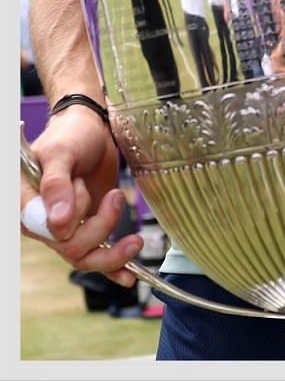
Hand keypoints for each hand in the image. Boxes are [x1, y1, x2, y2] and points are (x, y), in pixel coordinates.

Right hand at [21, 109, 141, 285]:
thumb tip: (58, 223)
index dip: (69, 222)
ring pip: (85, 257)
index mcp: (27, 205)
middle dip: (99, 226)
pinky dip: (113, 268)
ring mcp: (67, 228)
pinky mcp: (89, 228)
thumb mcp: (62, 153)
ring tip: (136, 240)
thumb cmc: (71, 136)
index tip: (86, 194)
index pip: (46, 231)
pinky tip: (128, 277)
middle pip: (70, 247)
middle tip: (117, 195)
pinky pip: (97, 255)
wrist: (92, 129)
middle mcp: (44, 223)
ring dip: (113, 253)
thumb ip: (56, 185)